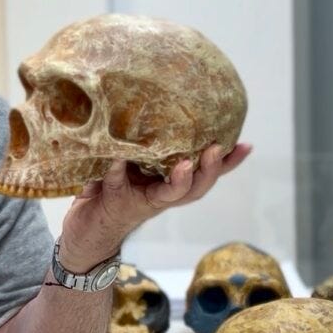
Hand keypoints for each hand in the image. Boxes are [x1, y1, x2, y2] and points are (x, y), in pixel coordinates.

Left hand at [57, 143, 251, 271]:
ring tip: (187, 164)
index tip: (247, 145)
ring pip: (171, 195)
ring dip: (181, 180)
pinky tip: (118, 157)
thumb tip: (161, 101)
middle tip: (217, 149)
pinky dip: (118, 171)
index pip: (206, 173)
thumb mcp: (133, 163)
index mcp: (170, 183)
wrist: (85, 230)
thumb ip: (148, 143)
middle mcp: (162, 195)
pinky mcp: (116, 201)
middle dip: (211, 170)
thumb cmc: (112, 189)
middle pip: (197, 188)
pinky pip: (119, 183)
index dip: (229, 163)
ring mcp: (142, 200)